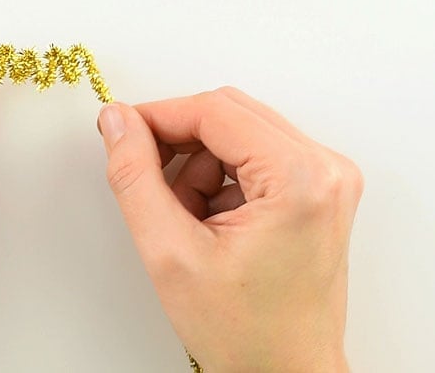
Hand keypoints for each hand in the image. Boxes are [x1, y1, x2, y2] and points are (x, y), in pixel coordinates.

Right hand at [97, 87, 362, 372]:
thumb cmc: (244, 332)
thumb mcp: (169, 252)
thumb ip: (135, 176)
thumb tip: (117, 122)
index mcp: (300, 179)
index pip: (214, 111)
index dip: (157, 116)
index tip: (118, 131)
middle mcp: (325, 169)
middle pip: (228, 114)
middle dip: (177, 142)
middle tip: (143, 176)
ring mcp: (326, 178)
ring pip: (237, 133)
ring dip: (198, 165)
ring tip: (185, 219)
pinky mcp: (317, 189)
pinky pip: (253, 156)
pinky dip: (218, 179)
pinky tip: (208, 222)